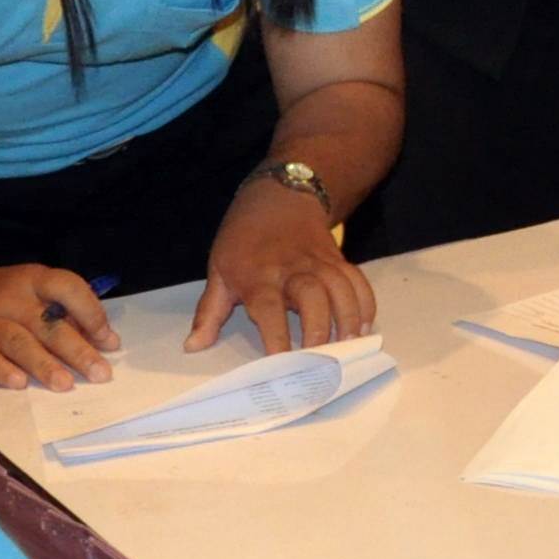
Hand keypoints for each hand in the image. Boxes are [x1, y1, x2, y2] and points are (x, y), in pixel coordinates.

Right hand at [0, 263, 120, 390]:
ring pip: (17, 342)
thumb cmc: (6, 298)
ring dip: (43, 364)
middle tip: (99, 373)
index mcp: (34, 280)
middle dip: (76, 350)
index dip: (90, 312)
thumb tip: (108, 341)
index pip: (67, 287)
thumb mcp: (35, 293)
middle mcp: (10, 297)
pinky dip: (1, 370)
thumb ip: (69, 314)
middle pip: (46, 324)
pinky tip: (19, 383)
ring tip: (65, 384)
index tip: (108, 341)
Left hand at [191, 181, 373, 356]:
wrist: (280, 195)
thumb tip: (193, 346)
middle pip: (312, 297)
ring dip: (348, 319)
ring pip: (341, 289)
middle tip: (322, 358)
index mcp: (257, 275)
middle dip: (319, 329)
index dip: (275, 336)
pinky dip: (365, 304)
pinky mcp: (339, 259)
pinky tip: (365, 327)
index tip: (281, 363)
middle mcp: (292, 269)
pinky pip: (357, 281)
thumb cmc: (244, 238)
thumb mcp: (219, 270)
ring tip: (351, 347)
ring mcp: (319, 262)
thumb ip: (210, 312)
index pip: (268, 308)